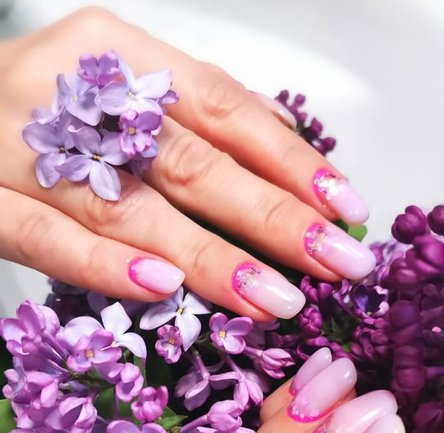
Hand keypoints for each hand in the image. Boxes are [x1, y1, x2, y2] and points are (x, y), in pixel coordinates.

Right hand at [0, 8, 373, 315]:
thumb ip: (185, 116)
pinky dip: (106, 265)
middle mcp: (69, 93)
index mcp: (111, 53)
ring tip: (273, 298)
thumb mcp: (112, 90)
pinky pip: (46, 238)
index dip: (288, 160)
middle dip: (272, 216)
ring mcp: (19, 149)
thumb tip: (282, 145)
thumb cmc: (38, 112)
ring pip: (126, 206)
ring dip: (207, 256)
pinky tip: (164, 289)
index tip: (342, 208)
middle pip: (188, 159)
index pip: (220, 106)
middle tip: (334, 262)